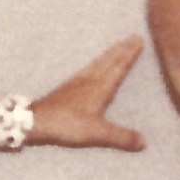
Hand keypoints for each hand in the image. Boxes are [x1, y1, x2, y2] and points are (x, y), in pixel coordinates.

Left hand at [26, 34, 147, 150]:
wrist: (35, 121)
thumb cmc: (66, 125)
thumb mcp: (98, 133)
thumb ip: (121, 137)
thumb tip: (144, 142)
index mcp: (100, 87)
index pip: (118, 67)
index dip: (129, 54)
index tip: (138, 40)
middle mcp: (89, 80)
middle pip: (109, 61)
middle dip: (122, 49)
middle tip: (133, 37)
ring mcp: (76, 82)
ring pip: (97, 63)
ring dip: (109, 54)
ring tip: (117, 46)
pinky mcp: (67, 88)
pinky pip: (87, 69)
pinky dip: (96, 63)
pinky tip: (92, 67)